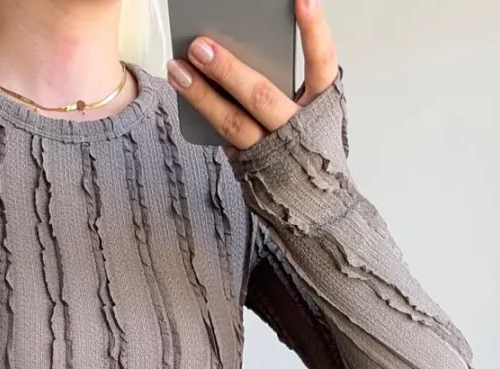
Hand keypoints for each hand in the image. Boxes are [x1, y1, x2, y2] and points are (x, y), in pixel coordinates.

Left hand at [165, 0, 339, 152]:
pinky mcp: (249, 167)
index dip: (313, 32)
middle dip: (228, 70)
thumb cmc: (310, 146)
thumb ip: (289, 81)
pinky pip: (222, 138)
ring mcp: (271, 153)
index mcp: (322, 107)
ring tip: (178, 69)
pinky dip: (202, 115)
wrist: (314, 205)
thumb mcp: (314, 110)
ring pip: (232, 123)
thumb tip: (246, 48)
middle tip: (200, 46)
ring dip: (201, 95)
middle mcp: (296, 131)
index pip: (322, 63)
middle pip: (261, 97)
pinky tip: (185, 92)